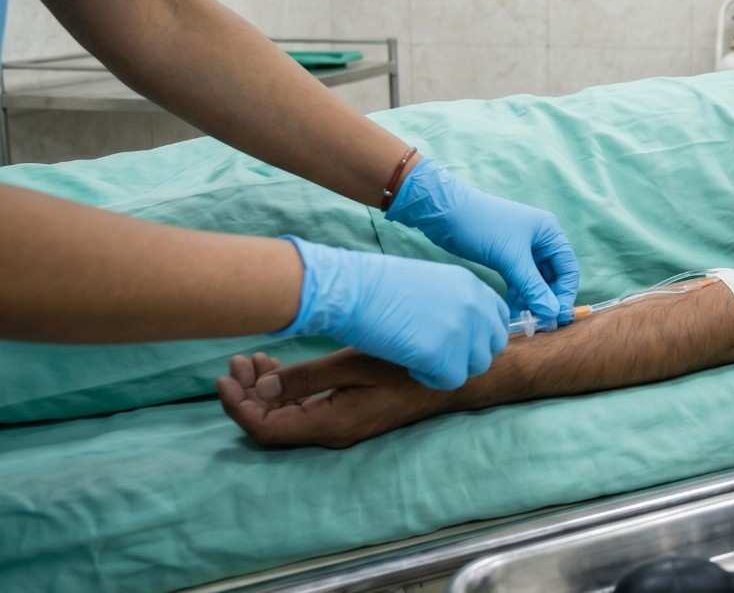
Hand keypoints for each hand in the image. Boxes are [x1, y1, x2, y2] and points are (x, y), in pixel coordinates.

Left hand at [217, 349, 442, 447]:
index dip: (237, 406)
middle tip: (238, 360)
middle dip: (247, 394)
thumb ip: (305, 379)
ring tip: (254, 360)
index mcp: (329, 424)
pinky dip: (284, 391)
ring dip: (264, 390)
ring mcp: (337, 426)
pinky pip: (302, 410)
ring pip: (284, 416)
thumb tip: (259, 390)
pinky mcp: (344, 416)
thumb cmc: (406, 366)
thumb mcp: (353, 365)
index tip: (224, 377)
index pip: (266, 428)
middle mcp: (329, 433)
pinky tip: (279, 368)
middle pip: (271, 424)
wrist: (451, 379)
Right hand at [276, 236, 507, 389]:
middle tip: (436, 353)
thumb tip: (462, 331)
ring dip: (450, 367)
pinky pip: (451, 381)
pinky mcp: (445, 355)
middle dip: (467, 354)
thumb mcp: (433, 284)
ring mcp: (463, 332)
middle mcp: (476, 307)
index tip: (457, 341)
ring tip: (420, 356)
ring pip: (475, 367)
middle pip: (491, 347)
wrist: (355, 290)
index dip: (478, 335)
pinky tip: (410, 364)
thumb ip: (456, 304)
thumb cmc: (381, 286)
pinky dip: (431, 378)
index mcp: (473, 286)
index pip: (498, 319)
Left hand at [386, 159, 580, 326]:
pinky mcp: (506, 256)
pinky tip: (512, 308)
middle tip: (540, 323)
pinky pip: (520, 280)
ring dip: (532, 299)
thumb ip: (532, 287)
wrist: (446, 213)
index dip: (564, 294)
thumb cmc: (483, 227)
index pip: (568, 269)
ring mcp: (523, 248)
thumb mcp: (510, 259)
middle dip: (547, 299)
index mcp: (549, 233)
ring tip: (524, 319)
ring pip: (535, 280)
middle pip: (553, 276)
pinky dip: (519, 294)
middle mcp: (540, 240)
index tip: (556, 317)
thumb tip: (551, 313)